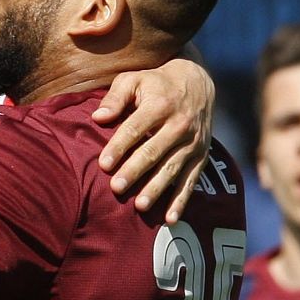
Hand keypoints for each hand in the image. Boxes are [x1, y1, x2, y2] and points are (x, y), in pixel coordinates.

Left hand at [92, 57, 213, 222]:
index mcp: (160, 105)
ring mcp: (193, 143)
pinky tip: (169, 219)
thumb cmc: (155, 84)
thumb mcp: (134, 79)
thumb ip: (115, 97)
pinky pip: (191, 181)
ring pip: (172, 169)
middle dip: (135, 171)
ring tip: (139, 206)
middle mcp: (180, 125)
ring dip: (156, 189)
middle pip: (153, 151)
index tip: (103, 164)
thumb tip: (98, 117)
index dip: (119, 146)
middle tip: (116, 187)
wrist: (197, 83)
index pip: (135, 128)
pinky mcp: (201, 156)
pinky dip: (181, 201)